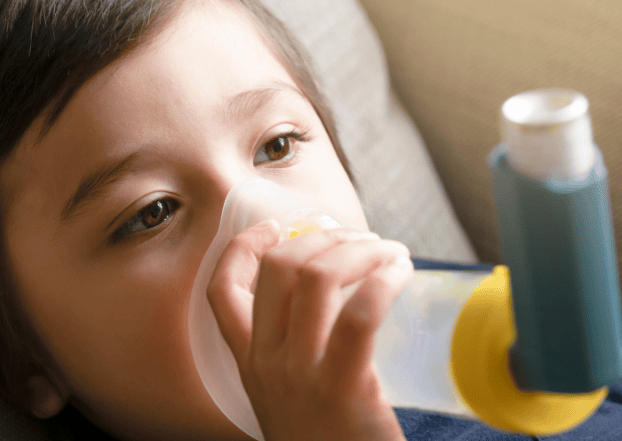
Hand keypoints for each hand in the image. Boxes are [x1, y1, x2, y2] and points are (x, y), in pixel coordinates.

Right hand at [207, 220, 412, 440]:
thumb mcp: (291, 394)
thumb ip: (297, 349)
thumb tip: (338, 287)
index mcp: (250, 363)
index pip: (220, 291)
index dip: (242, 247)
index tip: (274, 226)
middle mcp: (266, 363)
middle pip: (279, 268)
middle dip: (322, 236)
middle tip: (358, 239)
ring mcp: (301, 376)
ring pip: (317, 277)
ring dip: (358, 248)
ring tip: (386, 251)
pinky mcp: (344, 388)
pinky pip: (361, 311)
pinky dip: (384, 278)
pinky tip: (401, 272)